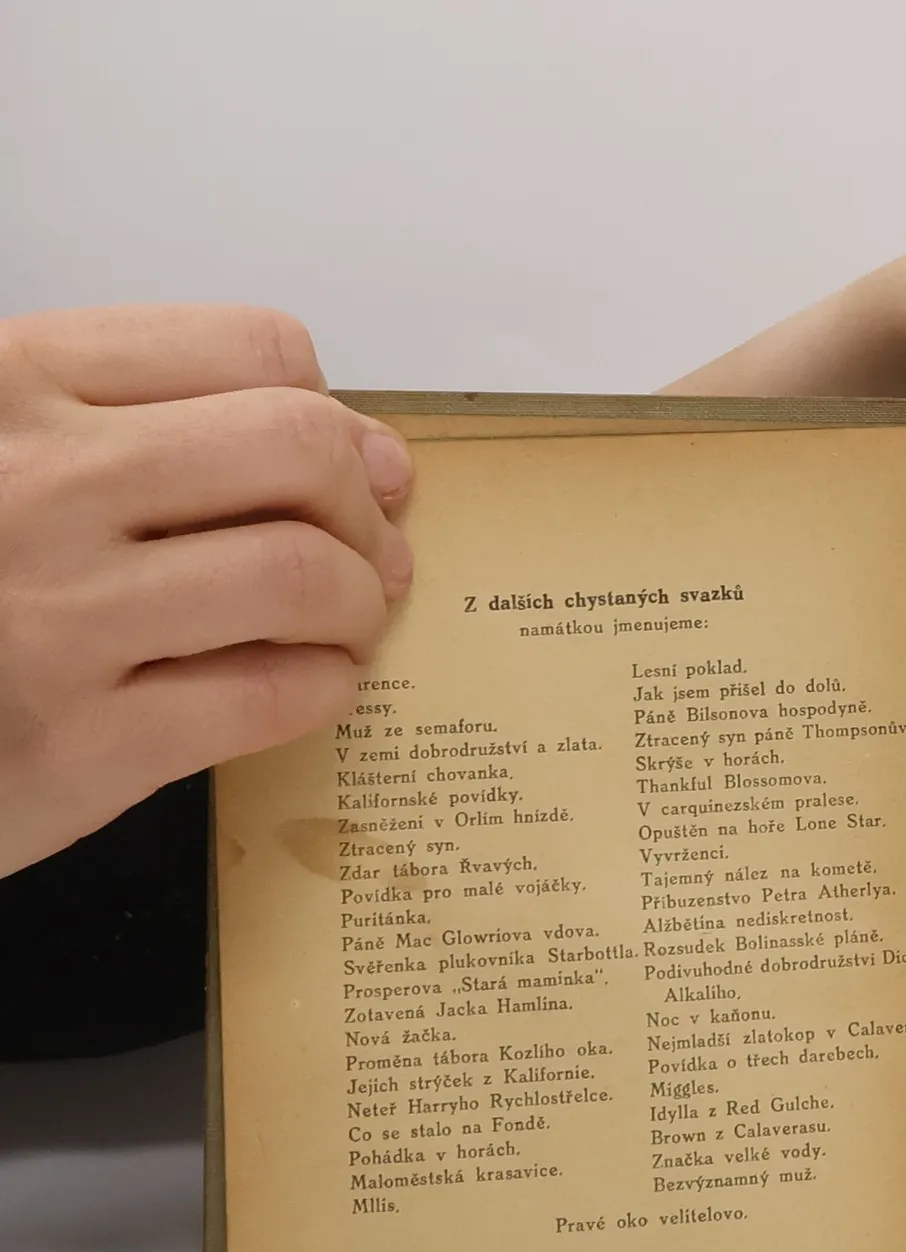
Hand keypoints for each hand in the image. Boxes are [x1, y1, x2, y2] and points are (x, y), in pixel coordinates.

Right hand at [0, 306, 413, 876]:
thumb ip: (135, 421)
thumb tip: (357, 444)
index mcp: (12, 384)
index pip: (252, 352)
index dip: (334, 414)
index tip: (354, 465)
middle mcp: (37, 486)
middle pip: (297, 451)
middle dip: (363, 507)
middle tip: (370, 554)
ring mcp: (58, 617)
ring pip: (298, 574)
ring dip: (357, 603)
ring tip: (346, 623)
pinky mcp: (83, 744)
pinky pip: (268, 696)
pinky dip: (326, 686)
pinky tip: (314, 683)